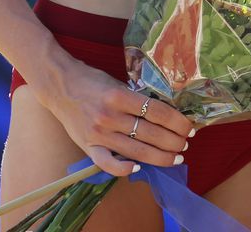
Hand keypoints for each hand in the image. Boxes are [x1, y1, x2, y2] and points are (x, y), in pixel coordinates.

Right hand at [33, 60, 195, 176]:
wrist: (60, 86)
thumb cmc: (93, 82)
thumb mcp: (119, 83)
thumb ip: (138, 99)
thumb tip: (167, 114)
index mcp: (120, 96)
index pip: (158, 113)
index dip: (178, 122)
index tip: (190, 128)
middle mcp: (110, 116)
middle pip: (151, 134)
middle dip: (174, 142)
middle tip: (186, 144)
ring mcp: (98, 134)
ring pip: (136, 151)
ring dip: (160, 157)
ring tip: (175, 158)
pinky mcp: (88, 147)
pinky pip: (107, 164)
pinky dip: (122, 169)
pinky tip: (138, 169)